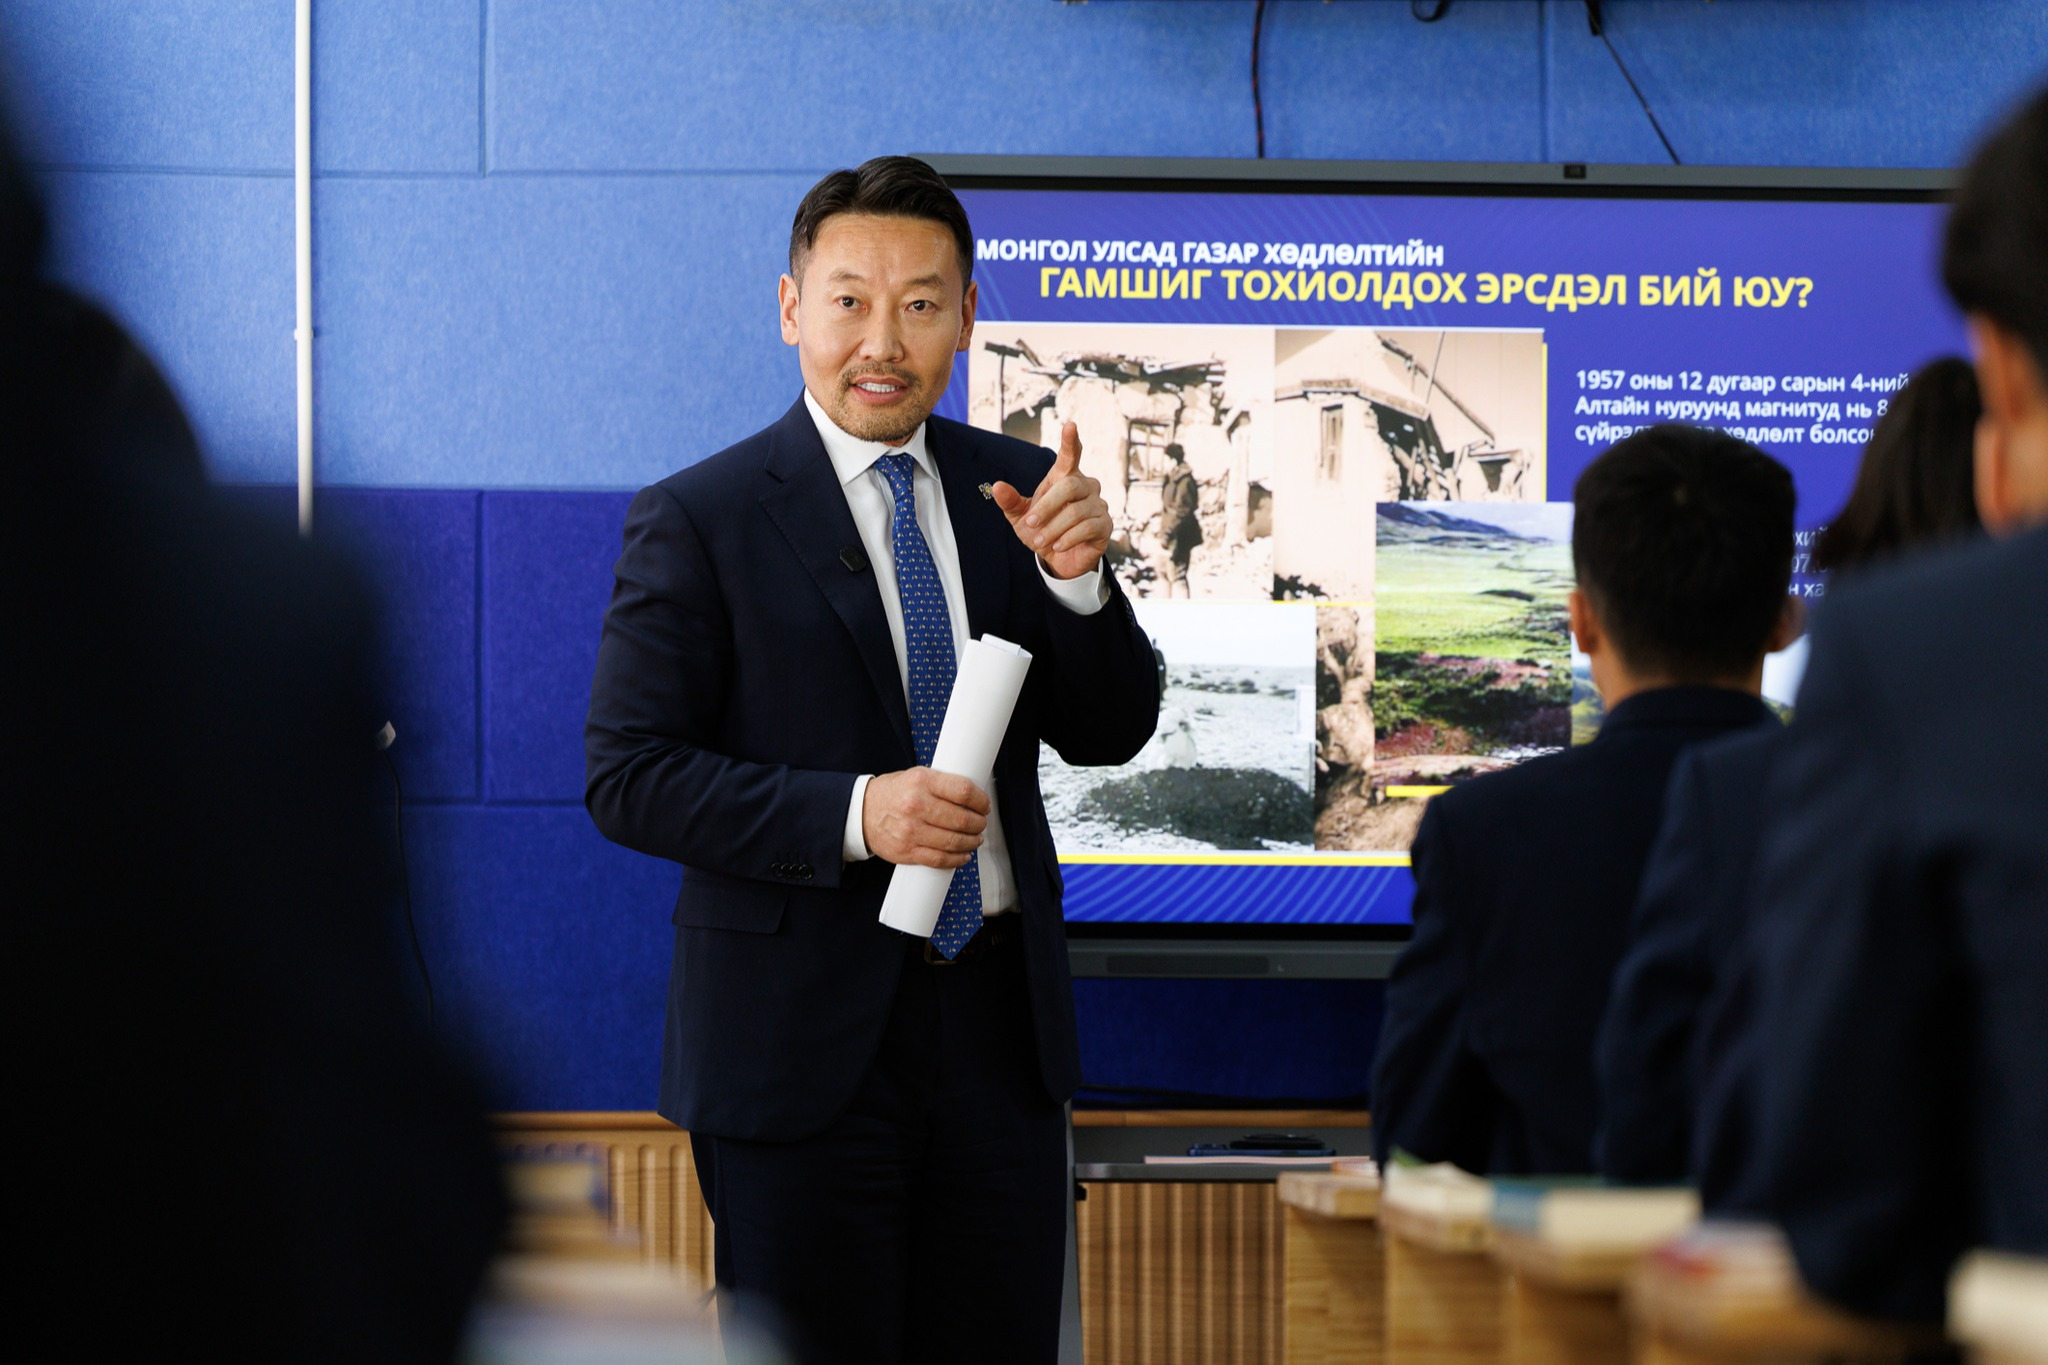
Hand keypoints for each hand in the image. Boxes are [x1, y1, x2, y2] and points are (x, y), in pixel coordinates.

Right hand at [862, 767, 989, 868]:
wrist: (861, 813)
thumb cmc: (893, 793)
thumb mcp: (916, 776)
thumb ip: (942, 784)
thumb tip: (973, 796)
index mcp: (921, 782)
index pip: (963, 791)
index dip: (980, 800)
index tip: (985, 805)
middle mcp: (916, 806)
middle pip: (962, 819)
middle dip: (979, 823)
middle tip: (981, 823)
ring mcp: (911, 831)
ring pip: (953, 841)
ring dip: (971, 842)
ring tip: (975, 839)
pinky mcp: (907, 851)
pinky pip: (939, 859)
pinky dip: (957, 859)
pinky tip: (963, 855)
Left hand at [991, 421, 1110, 579]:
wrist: (1059, 559)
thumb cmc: (1042, 530)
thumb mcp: (1021, 518)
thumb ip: (1011, 502)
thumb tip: (996, 486)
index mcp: (1064, 477)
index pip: (1070, 454)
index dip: (1070, 440)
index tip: (1070, 425)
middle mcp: (1085, 485)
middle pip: (1068, 486)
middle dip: (1046, 507)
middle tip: (1031, 524)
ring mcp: (1098, 504)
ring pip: (1076, 511)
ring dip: (1053, 528)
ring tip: (1040, 541)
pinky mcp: (1105, 525)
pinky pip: (1087, 528)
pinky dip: (1068, 539)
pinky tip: (1058, 546)